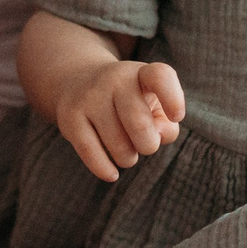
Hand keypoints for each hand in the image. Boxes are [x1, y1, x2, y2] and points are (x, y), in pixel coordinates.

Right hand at [56, 59, 185, 181]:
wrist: (78, 81)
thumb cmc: (130, 101)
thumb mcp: (153, 105)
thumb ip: (166, 125)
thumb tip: (157, 138)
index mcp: (141, 74)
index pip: (160, 77)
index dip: (173, 99)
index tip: (176, 116)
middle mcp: (115, 80)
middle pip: (139, 124)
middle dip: (148, 145)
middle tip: (144, 145)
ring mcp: (90, 97)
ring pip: (118, 146)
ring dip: (128, 158)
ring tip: (125, 151)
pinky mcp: (70, 117)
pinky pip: (91, 153)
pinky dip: (105, 169)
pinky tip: (112, 173)